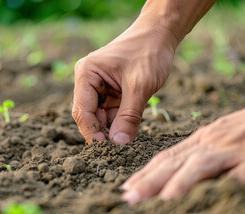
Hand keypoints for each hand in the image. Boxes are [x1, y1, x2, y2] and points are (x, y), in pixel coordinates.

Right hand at [72, 19, 177, 143]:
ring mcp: (99, 87)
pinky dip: (119, 122)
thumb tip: (119, 143)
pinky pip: (111, 113)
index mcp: (86, 74)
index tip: (106, 149)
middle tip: (117, 149)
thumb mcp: (140, 86)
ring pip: (100, 117)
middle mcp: (87, 81)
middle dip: (102, 132)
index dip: (93, 131)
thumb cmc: (148, 51)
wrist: (161, 33)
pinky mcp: (111, 91)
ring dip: (111, 129)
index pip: (83, 110)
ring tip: (126, 140)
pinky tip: (129, 130)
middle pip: (88, 115)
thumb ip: (129, 116)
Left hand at [122, 93, 244, 204]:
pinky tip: (209, 196)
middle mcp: (209, 145)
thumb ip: (195, 155)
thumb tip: (170, 175)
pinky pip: (238, 174)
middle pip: (175, 162)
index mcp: (199, 141)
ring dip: (180, 181)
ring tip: (162, 197)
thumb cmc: (243, 129)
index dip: (145, 173)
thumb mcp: (214, 138)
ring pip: (200, 165)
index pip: (166, 158)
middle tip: (129, 196)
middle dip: (150, 180)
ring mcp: (231, 151)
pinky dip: (222, 184)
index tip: (127, 187)